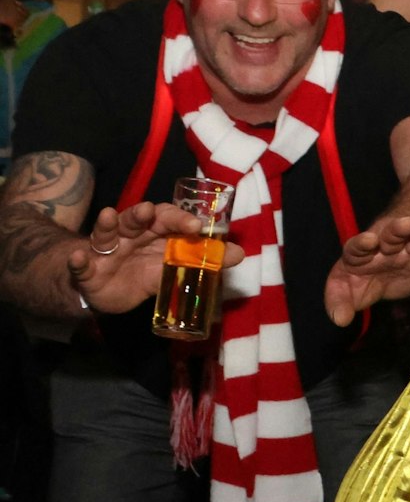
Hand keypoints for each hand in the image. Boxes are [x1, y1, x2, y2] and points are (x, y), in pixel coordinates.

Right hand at [68, 202, 245, 315]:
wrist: (106, 290)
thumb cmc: (144, 270)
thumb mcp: (174, 266)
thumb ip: (203, 259)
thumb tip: (240, 254)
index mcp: (153, 232)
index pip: (168, 218)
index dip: (180, 219)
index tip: (197, 225)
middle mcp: (129, 235)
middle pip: (136, 219)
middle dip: (143, 214)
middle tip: (151, 211)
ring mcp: (105, 250)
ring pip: (105, 232)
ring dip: (108, 223)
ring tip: (110, 215)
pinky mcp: (86, 269)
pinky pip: (79, 263)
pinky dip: (77, 260)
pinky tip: (77, 257)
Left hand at [324, 216, 409, 326]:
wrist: (389, 272)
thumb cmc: (365, 280)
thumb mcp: (348, 291)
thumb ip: (340, 302)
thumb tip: (340, 319)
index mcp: (361, 254)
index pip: (358, 247)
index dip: (363, 243)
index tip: (369, 240)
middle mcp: (386, 247)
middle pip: (391, 237)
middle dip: (398, 231)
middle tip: (405, 224)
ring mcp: (409, 250)